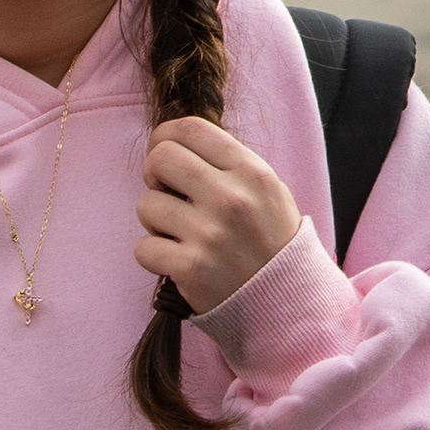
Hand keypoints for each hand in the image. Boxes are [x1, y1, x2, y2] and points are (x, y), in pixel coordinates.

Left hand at [133, 114, 303, 315]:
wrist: (287, 300)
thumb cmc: (272, 240)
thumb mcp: (268, 190)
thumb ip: (228, 164)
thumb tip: (175, 145)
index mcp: (251, 171)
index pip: (191, 128)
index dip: (166, 135)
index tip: (163, 152)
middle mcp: (230, 198)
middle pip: (161, 157)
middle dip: (154, 173)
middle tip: (167, 192)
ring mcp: (209, 234)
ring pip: (146, 204)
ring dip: (154, 219)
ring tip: (178, 231)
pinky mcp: (191, 269)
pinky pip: (143, 248)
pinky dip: (153, 254)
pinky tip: (175, 259)